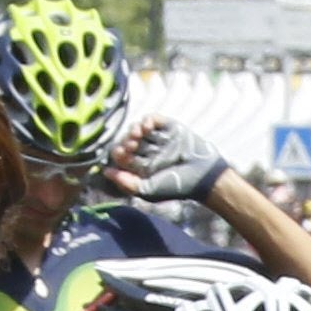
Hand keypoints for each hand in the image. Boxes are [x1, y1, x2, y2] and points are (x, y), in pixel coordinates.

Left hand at [106, 116, 229, 205]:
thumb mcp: (148, 190)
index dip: (118, 152)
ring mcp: (159, 139)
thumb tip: (106, 172)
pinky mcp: (170, 128)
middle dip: (126, 141)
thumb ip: (127, 183)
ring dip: (134, 129)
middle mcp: (149, 151)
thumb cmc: (177, 187)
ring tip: (138, 134)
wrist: (204, 176)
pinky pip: (154, 120)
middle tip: (131, 144)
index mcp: (141, 167)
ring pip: (139, 129)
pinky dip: (147, 120)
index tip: (122, 153)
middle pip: (129, 140)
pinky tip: (146, 126)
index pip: (122, 156)